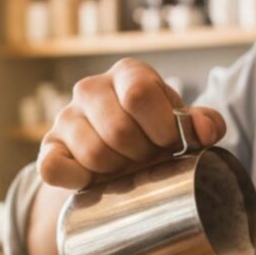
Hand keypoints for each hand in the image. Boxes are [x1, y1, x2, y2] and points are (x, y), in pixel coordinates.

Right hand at [37, 58, 226, 188]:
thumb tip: (205, 132)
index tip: (171, 143)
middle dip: (141, 153)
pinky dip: (77, 180)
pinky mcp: (48, 148)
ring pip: (94, 154)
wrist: (119, 156)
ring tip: (124, 165)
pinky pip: (53, 169)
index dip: (161, 127)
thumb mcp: (183, 124)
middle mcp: (91, 88)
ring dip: (116, 170)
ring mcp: (65, 117)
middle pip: (119, 130)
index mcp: (129, 74)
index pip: (140, 94)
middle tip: (147, 156)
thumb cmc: (155, 133)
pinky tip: (93, 180)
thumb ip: (206, 123)